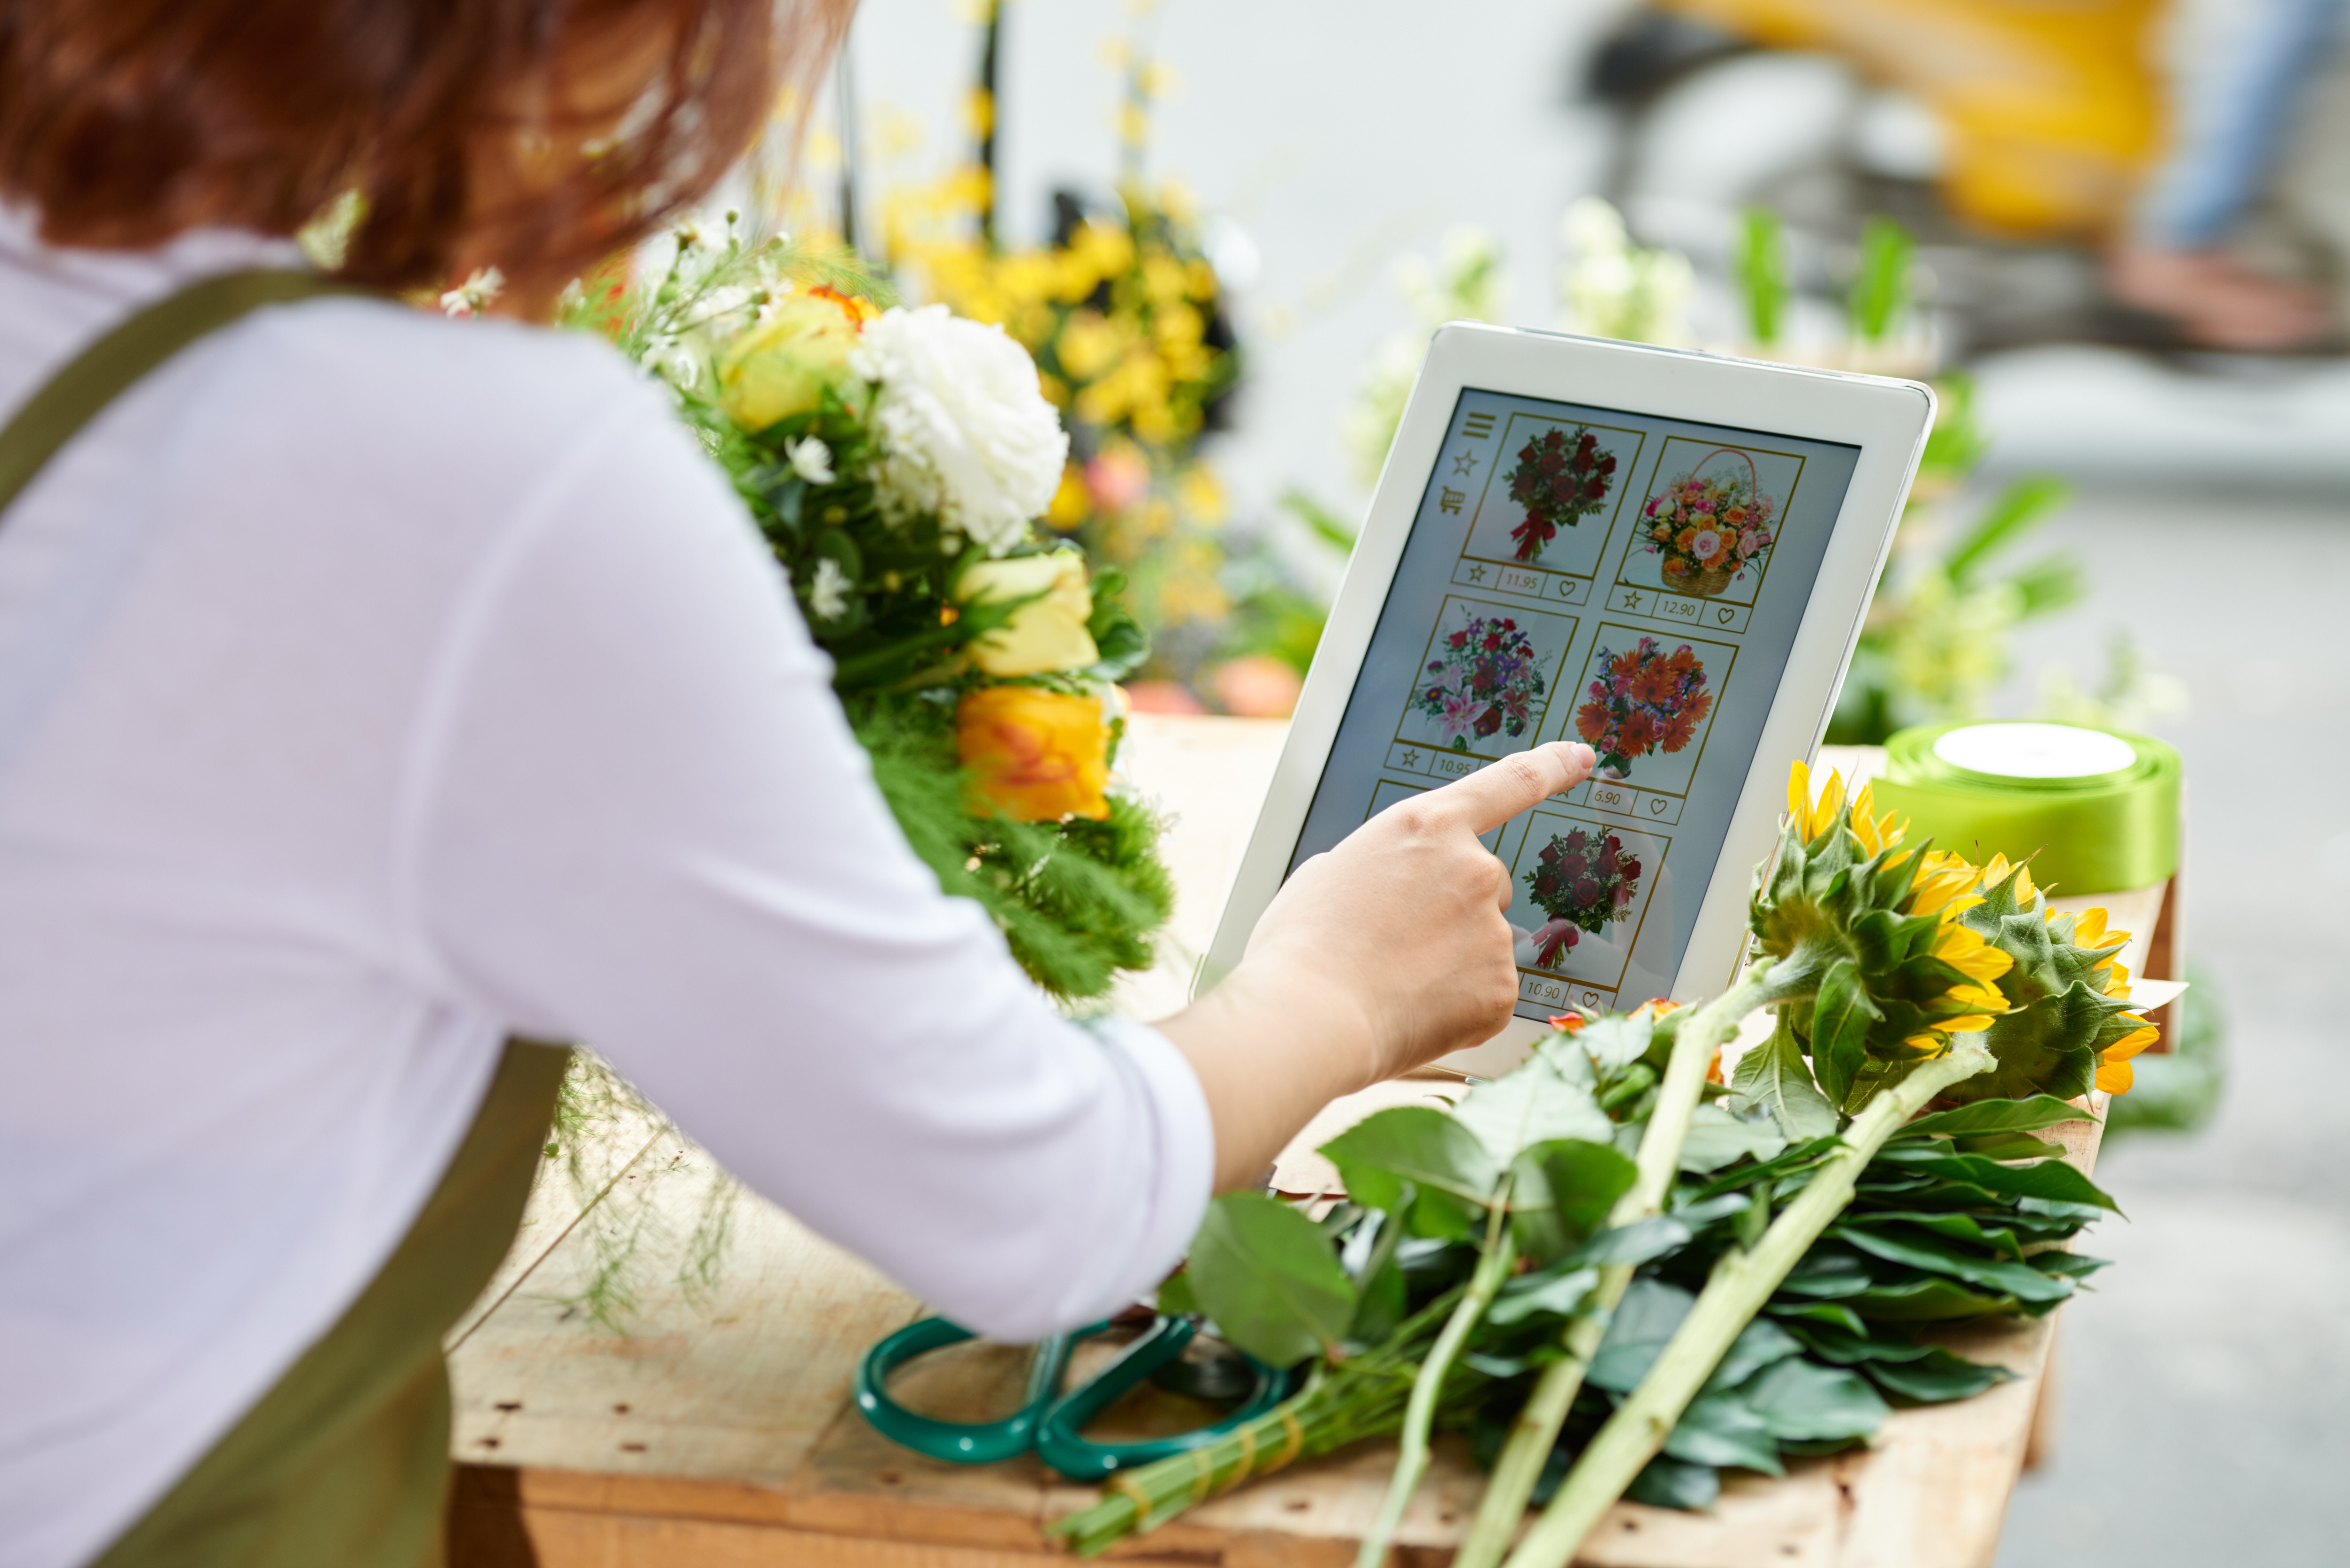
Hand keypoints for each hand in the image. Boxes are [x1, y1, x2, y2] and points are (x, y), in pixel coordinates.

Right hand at [1157, 741, 1596, 1188]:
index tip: (1581, 757)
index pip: (1509, 783)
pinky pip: (1488, 994)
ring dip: (1450, 963)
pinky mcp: (1501, 987)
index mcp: (1425, 826)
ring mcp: (1492, 929)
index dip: (1551, 767)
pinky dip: (1458, 1007)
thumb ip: (1380, 866)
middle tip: (1397, 945)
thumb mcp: (1330, 874)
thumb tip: (1390, 889)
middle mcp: (1473, 868)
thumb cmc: (1302, 947)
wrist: (1310, 1017)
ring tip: (1393, 984)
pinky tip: (1414, 1013)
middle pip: (1486, 885)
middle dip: (1453, 913)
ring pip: (1484, 944)